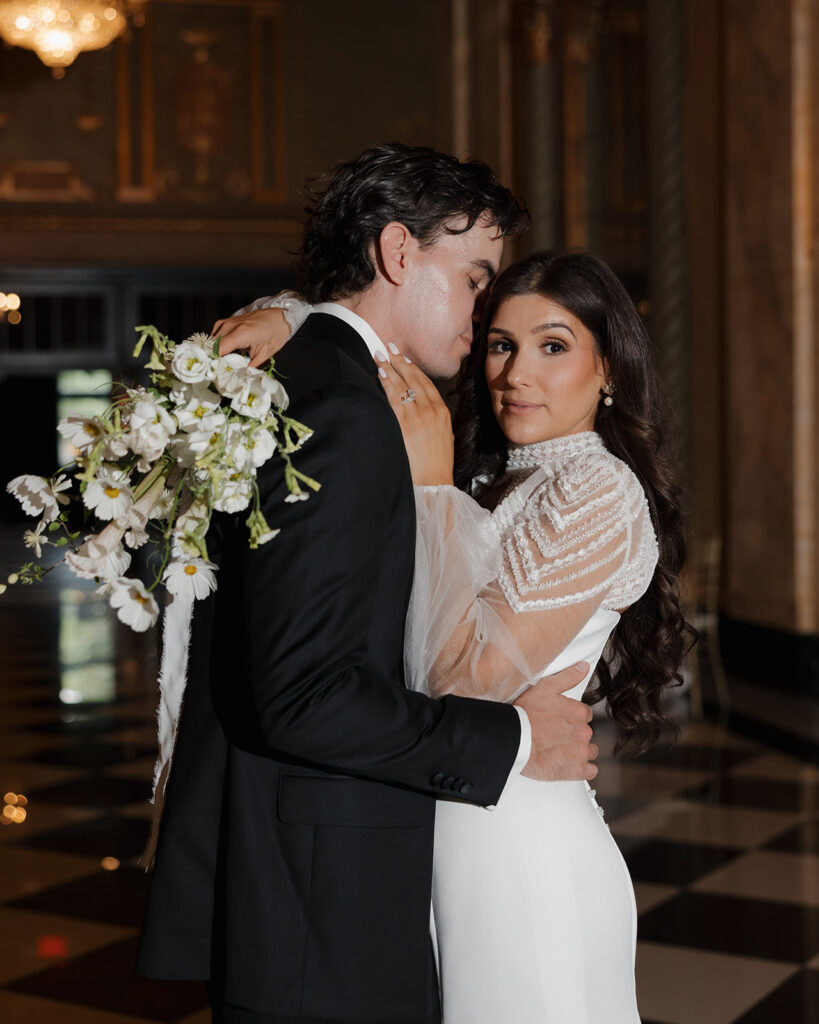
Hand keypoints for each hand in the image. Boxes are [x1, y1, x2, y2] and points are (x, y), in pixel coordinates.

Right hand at [211, 307, 291, 367]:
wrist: (279, 317)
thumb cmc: (275, 333)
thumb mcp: (264, 355)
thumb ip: (249, 366)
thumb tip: (237, 376)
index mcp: (240, 334)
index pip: (217, 350)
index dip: (214, 363)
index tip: (216, 374)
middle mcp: (229, 326)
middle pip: (211, 347)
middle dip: (214, 360)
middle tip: (221, 371)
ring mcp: (226, 322)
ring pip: (211, 342)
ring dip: (215, 353)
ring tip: (225, 362)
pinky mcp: (225, 322)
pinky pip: (214, 336)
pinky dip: (217, 346)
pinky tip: (226, 352)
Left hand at [376, 345, 454, 485]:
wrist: (433, 482)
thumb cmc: (437, 464)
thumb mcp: (444, 437)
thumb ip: (435, 420)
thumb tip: (424, 409)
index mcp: (442, 412)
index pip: (427, 383)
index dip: (414, 368)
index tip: (404, 358)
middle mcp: (431, 410)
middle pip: (414, 379)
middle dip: (400, 361)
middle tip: (389, 348)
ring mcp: (417, 417)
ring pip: (402, 385)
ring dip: (390, 368)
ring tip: (380, 355)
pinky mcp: (404, 425)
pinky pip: (393, 398)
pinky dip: (386, 384)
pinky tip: (380, 374)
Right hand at [515, 662, 598, 781]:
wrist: (514, 740)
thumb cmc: (525, 713)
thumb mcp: (544, 687)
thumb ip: (567, 677)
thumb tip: (583, 667)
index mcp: (578, 712)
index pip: (583, 715)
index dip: (571, 718)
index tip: (559, 721)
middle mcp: (584, 731)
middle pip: (585, 733)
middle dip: (574, 734)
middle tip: (554, 736)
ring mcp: (581, 752)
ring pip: (589, 751)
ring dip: (579, 751)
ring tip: (559, 751)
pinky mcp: (576, 770)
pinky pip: (589, 771)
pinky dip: (582, 769)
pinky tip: (568, 765)